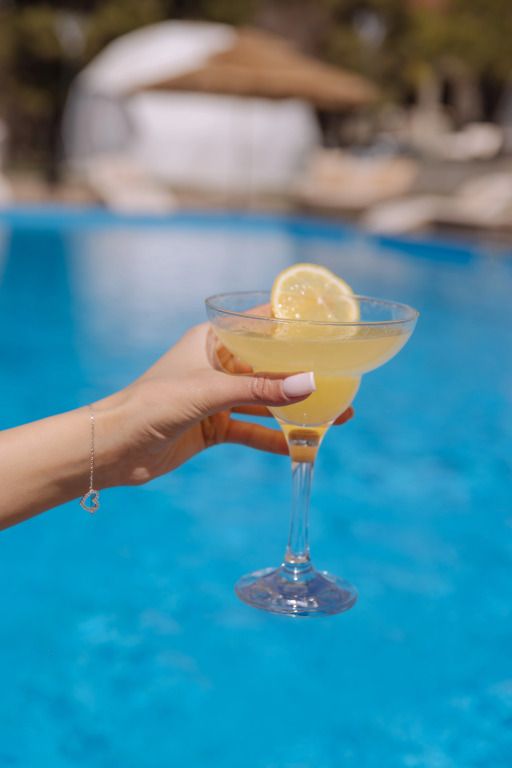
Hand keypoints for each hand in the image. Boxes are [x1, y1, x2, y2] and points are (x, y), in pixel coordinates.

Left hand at [99, 324, 352, 486]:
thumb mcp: (209, 392)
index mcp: (211, 340)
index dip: (291, 323)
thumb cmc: (151, 404)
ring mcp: (216, 397)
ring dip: (296, 409)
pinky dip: (275, 438)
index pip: (258, 323)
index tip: (328, 325)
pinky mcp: (214, 427)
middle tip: (342, 377)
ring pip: (265, 401)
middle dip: (303, 373)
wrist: (113, 448)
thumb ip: (259, 391)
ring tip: (338, 415)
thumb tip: (310, 385)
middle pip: (269, 366)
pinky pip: (252, 430)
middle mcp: (217, 365)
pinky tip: (303, 445)